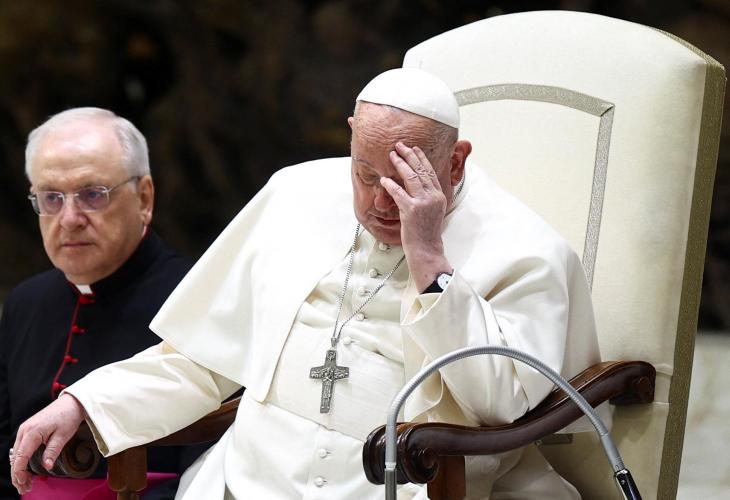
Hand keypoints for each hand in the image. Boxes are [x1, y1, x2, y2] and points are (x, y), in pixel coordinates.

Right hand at [11, 394, 85, 494]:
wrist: (71, 403)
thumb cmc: (68, 417)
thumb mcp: (63, 435)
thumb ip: (52, 451)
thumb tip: (46, 467)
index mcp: (32, 432)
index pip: (21, 456)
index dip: (20, 472)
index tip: (23, 483)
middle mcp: (24, 430)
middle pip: (16, 457)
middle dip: (18, 475)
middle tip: (25, 488)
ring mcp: (25, 429)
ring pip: (17, 454)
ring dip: (19, 469)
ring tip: (26, 483)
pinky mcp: (28, 430)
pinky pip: (21, 448)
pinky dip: (21, 461)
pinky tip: (26, 470)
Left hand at [381, 142, 451, 290]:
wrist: (427, 251)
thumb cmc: (426, 234)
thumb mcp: (433, 212)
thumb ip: (427, 198)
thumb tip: (418, 186)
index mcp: (439, 196)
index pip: (430, 172)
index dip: (421, 158)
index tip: (414, 148)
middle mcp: (433, 197)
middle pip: (421, 170)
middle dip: (410, 155)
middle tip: (400, 145)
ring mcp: (423, 203)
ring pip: (411, 177)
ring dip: (400, 164)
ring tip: (392, 155)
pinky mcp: (411, 210)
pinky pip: (399, 193)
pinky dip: (390, 185)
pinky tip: (384, 179)